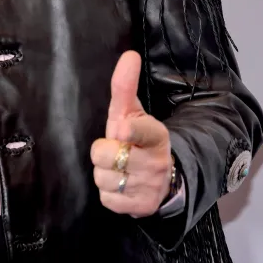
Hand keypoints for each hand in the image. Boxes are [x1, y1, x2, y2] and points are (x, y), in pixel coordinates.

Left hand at [90, 51, 172, 217]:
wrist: (160, 178)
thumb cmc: (137, 139)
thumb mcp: (131, 113)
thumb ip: (125, 86)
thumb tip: (129, 54)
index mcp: (155, 135)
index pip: (144, 132)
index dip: (131, 131)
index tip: (122, 130)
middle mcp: (155, 161)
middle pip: (106, 155)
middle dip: (103, 151)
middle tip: (116, 149)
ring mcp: (149, 186)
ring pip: (103, 178)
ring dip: (104, 173)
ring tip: (118, 168)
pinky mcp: (141, 207)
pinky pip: (107, 199)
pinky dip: (108, 193)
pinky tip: (120, 185)